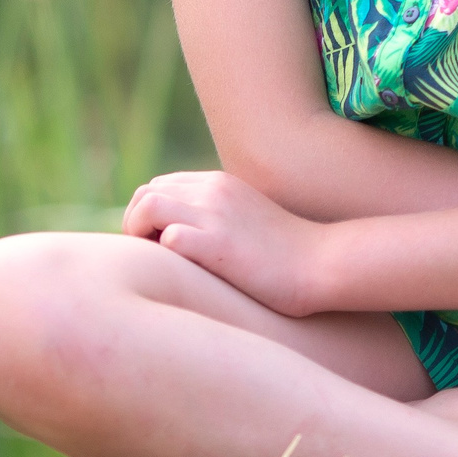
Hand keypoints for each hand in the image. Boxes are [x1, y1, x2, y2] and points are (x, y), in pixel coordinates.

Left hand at [122, 170, 330, 316]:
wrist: (321, 264)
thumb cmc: (286, 253)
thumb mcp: (247, 218)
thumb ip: (217, 215)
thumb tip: (182, 234)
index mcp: (218, 183)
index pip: (159, 186)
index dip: (147, 215)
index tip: (155, 245)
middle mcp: (213, 190)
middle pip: (145, 192)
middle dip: (136, 224)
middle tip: (150, 257)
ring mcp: (215, 214)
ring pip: (148, 205)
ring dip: (140, 235)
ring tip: (156, 263)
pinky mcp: (218, 244)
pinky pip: (169, 238)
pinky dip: (163, 254)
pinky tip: (180, 272)